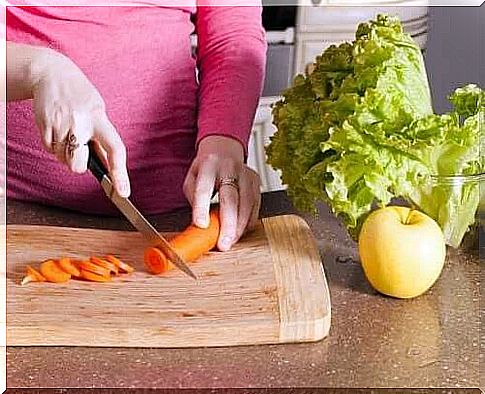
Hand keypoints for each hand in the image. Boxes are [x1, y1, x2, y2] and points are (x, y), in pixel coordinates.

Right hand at [31, 48, 129, 196]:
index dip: (120, 173)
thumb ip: (102, 138)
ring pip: (63, 160)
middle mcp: (80, 123)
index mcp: (99, 118)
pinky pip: (51, 151)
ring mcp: (60, 125)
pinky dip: (54, 145)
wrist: (51, 73)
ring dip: (66, 152)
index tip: (123, 192)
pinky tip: (57, 127)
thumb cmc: (80, 96)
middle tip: (79, 146)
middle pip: (78, 165)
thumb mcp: (98, 111)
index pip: (115, 149)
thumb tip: (108, 168)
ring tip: (67, 129)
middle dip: (79, 162)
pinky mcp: (44, 127)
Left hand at [183, 136, 260, 250]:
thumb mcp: (192, 176)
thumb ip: (193, 195)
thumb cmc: (207, 167)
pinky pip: (255, 206)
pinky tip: (240, 231)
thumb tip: (200, 219)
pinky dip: (248, 221)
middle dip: (228, 224)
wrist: (225, 149)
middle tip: (223, 244)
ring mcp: (246, 174)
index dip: (202, 208)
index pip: (204, 188)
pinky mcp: (256, 182)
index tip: (201, 225)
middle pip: (231, 199)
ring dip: (239, 227)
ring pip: (246, 204)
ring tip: (231, 242)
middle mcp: (229, 168)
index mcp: (209, 165)